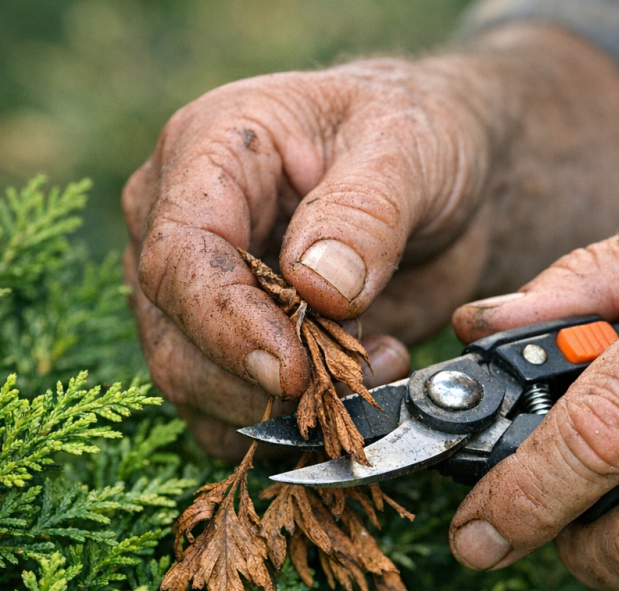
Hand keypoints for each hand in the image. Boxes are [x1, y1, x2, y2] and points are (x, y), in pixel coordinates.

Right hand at [122, 24, 618, 458]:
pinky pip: (229, 413)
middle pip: (174, 335)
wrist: (444, 183)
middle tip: (359, 373)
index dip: (227, 325)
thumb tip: (318, 287)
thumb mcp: (406, 149)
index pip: (178, 257)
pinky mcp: (228, 346)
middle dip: (261, 380)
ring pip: (193, 385)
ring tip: (376, 365)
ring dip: (283, 407)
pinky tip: (359, 385)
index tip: (292, 372)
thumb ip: (365, 213)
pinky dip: (292, 424)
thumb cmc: (417, 138)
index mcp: (206, 156)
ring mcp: (198, 293)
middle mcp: (180, 226)